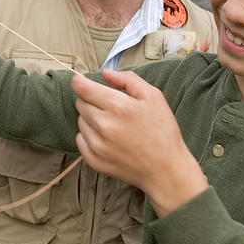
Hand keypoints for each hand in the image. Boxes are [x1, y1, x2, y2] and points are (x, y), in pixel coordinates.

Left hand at [72, 69, 207, 216]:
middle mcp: (104, 125)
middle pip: (80, 103)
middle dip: (91, 100)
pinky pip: (80, 139)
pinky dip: (90, 136)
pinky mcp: (94, 160)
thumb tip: (105, 73)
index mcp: (118, 107)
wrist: (165, 170)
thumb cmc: (162, 131)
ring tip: (113, 125)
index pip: (83, 88)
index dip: (78, 81)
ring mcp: (97, 145)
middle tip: (110, 106)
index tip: (79, 79)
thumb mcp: (153, 97)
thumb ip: (128, 79)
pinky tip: (108, 138)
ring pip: (80, 121)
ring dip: (91, 118)